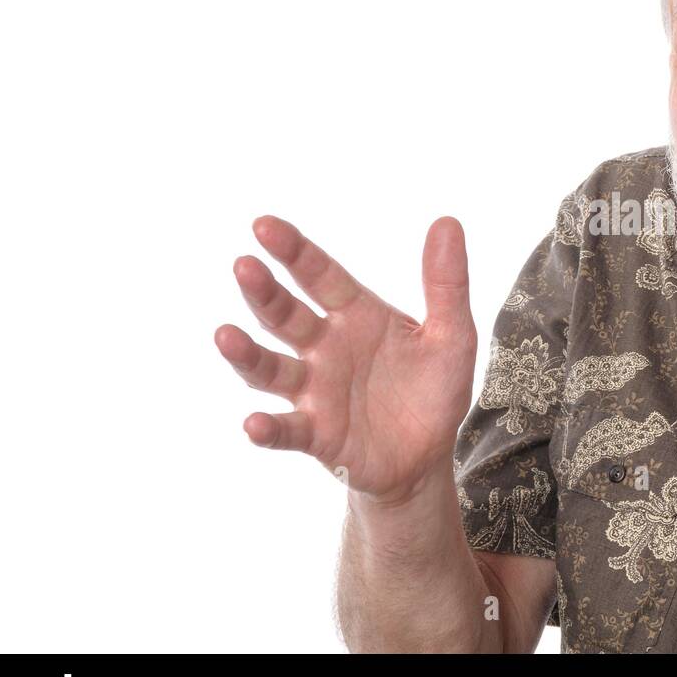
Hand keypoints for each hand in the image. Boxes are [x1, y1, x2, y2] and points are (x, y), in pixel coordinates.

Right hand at [214, 215, 477, 506]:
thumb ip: (447, 283)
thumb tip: (447, 221)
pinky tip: (253, 424)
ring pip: (270, 369)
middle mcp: (324, 348)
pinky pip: (286, 431)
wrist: (429, 455)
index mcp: (355, 315)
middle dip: (264, 293)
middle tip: (244, 267)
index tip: (263, 225)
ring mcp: (314, 391)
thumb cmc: (434, 389)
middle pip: (285, 316)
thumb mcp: (451, 335)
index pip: (319, 275)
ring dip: (247, 355)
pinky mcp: (316, 435)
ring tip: (224, 335)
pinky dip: (268, 428)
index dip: (294, 251)